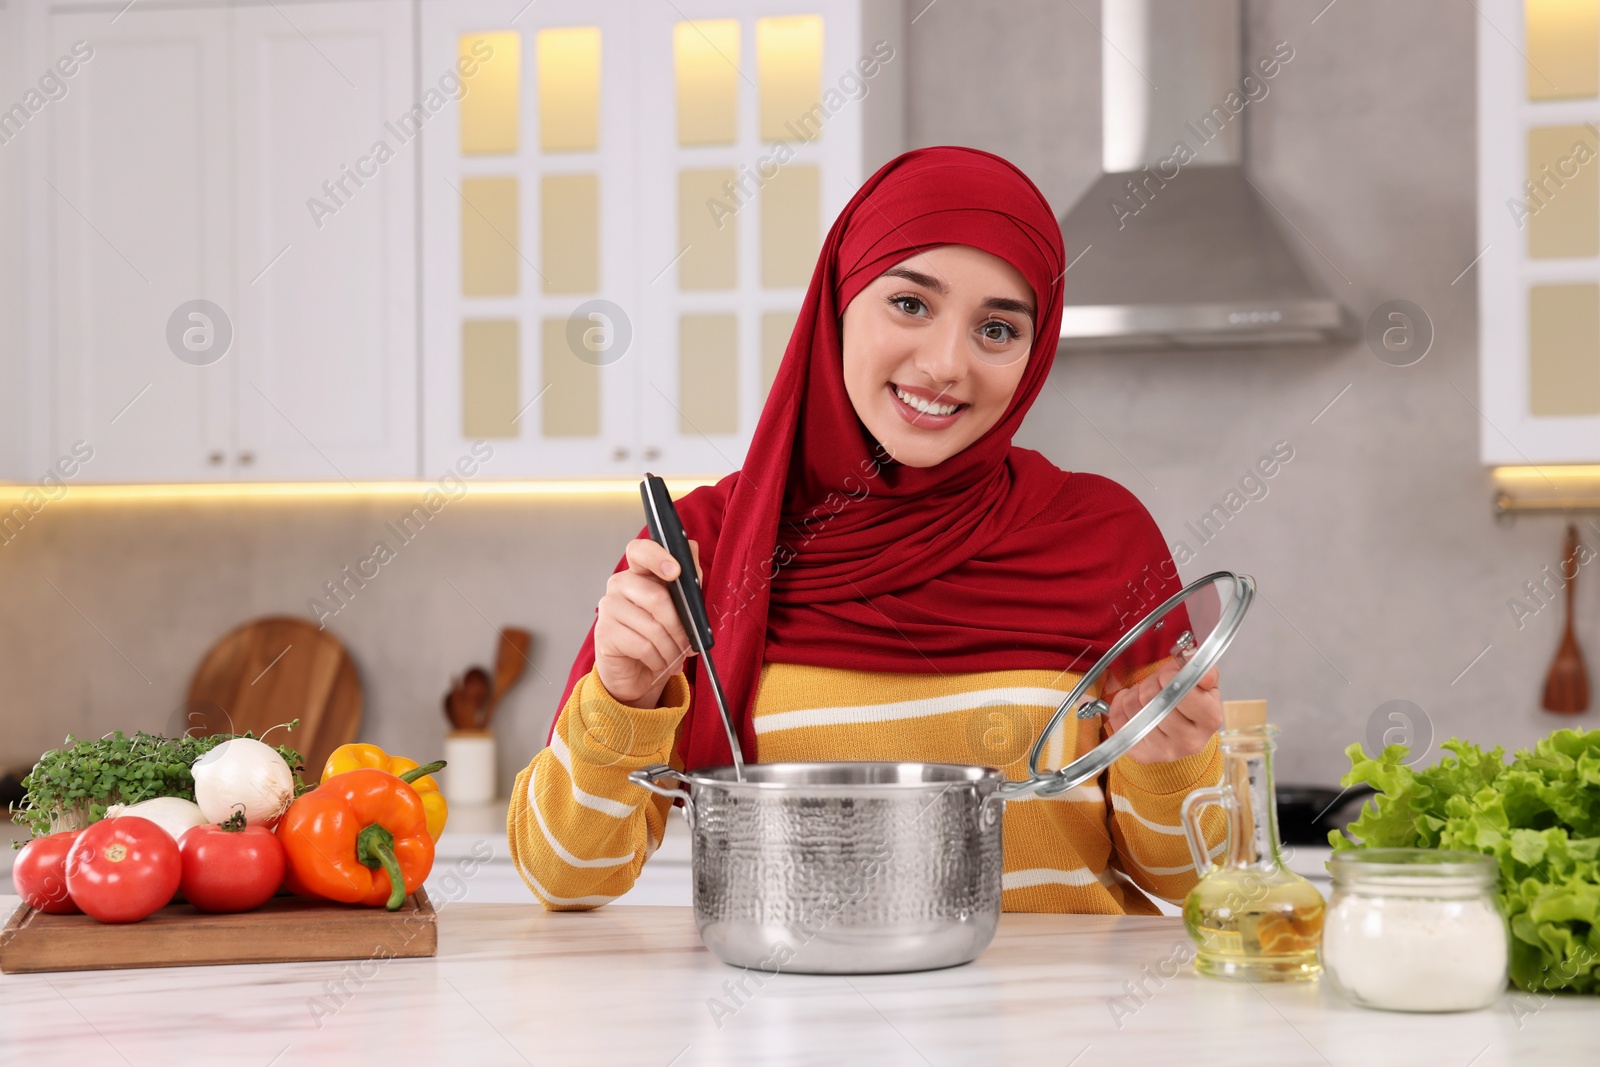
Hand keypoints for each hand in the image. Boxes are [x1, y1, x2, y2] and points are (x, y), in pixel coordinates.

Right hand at [593, 537, 701, 708]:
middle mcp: (619, 584)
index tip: (675, 571)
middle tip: (689, 644)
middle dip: (680, 626)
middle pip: (656, 597)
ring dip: (672, 649)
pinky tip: (658, 664)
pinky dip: (658, 660)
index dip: (657, 557)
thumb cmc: (660, 636)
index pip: (640, 551)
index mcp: (638, 571)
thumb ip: (687, 578)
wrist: (637, 672)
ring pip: (652, 626)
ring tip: (675, 658)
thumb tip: (690, 547)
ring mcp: (608, 607)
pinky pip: (642, 646)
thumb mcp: (680, 606)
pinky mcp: (604, 633)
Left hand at [1104, 657, 1221, 763]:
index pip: (1182, 691)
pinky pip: (1118, 719)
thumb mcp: (1205, 683)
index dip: (1169, 676)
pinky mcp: (1143, 755)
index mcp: (1211, 719)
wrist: (1186, 731)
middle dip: (1150, 683)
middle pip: (1152, 698)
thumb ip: (1203, 669)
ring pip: (1133, 706)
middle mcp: (1190, 741)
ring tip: (1146, 695)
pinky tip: (1134, 705)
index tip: (1168, 675)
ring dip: (1135, 693)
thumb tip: (1195, 664)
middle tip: (1156, 685)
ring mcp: (1165, 751)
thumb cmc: (1195, 703)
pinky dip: (1121, 705)